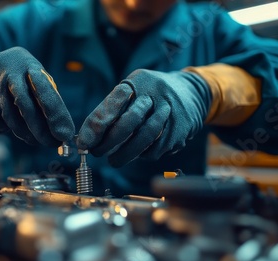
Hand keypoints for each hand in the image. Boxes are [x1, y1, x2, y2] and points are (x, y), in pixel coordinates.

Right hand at [0, 47, 74, 145]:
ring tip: (33, 138)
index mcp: (27, 63)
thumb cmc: (14, 80)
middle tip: (52, 144)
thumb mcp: (30, 76)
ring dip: (25, 134)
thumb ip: (46, 95)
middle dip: (41, 130)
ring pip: (11, 119)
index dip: (56, 114)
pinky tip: (5, 122)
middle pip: (26, 107)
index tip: (65, 134)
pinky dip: (4, 129)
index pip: (45, 90)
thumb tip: (62, 130)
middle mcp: (7, 71)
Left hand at [77, 69, 210, 166]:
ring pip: (144, 138)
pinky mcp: (180, 129)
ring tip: (113, 161)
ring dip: (125, 154)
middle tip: (97, 153)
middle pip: (129, 121)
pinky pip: (157, 148)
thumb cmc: (152, 94)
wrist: (193, 92)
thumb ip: (113, 107)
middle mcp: (155, 94)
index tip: (84, 142)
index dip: (97, 125)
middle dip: (109, 142)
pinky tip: (137, 153)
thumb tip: (89, 136)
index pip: (113, 102)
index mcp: (139, 82)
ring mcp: (170, 112)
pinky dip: (143, 154)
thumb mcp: (134, 88)